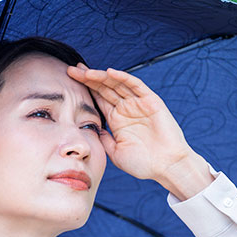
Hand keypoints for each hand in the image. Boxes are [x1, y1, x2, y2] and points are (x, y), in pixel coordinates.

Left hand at [68, 64, 211, 199]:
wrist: (166, 167)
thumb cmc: (143, 163)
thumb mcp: (115, 152)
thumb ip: (103, 139)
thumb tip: (89, 129)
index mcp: (117, 119)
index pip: (98, 98)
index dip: (85, 89)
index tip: (69, 80)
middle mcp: (126, 108)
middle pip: (105, 88)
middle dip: (89, 78)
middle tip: (72, 70)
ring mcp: (139, 103)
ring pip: (117, 84)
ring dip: (102, 76)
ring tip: (86, 71)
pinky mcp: (151, 101)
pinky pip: (136, 86)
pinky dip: (123, 78)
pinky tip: (109, 72)